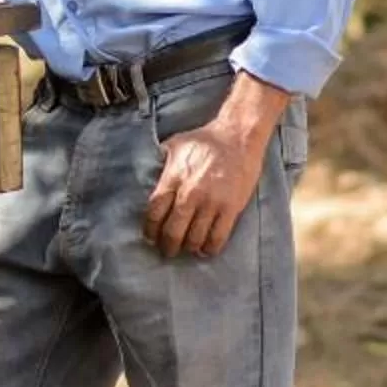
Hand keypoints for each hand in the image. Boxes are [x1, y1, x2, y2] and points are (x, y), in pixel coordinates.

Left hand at [143, 114, 272, 258]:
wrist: (239, 136)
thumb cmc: (206, 139)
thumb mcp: (175, 145)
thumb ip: (161, 163)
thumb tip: (146, 175)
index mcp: (173, 178)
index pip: (154, 212)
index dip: (150, 229)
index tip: (150, 237)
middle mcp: (190, 193)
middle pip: (172, 231)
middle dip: (167, 246)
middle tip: (167, 250)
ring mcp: (211, 203)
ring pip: (195, 238)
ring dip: (188, 248)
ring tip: (187, 249)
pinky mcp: (231, 208)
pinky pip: (218, 237)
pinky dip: (210, 248)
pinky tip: (206, 250)